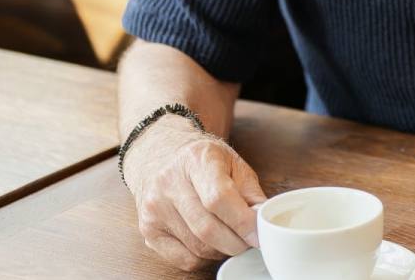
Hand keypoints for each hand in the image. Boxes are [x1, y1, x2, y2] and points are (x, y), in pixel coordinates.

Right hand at [124, 117, 267, 270]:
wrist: (162, 155)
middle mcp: (169, 183)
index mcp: (196, 160)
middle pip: (207, 228)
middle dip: (237, 242)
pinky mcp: (148, 230)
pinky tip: (211, 243)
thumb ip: (252, 194)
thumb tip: (266, 223)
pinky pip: (184, 258)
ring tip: (232, 237)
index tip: (259, 235)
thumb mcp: (233, 164)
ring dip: (222, 250)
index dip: (243, 222)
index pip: (218, 198)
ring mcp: (154, 208)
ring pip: (198, 247)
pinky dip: (204, 258)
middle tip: (250, 240)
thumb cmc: (203, 161)